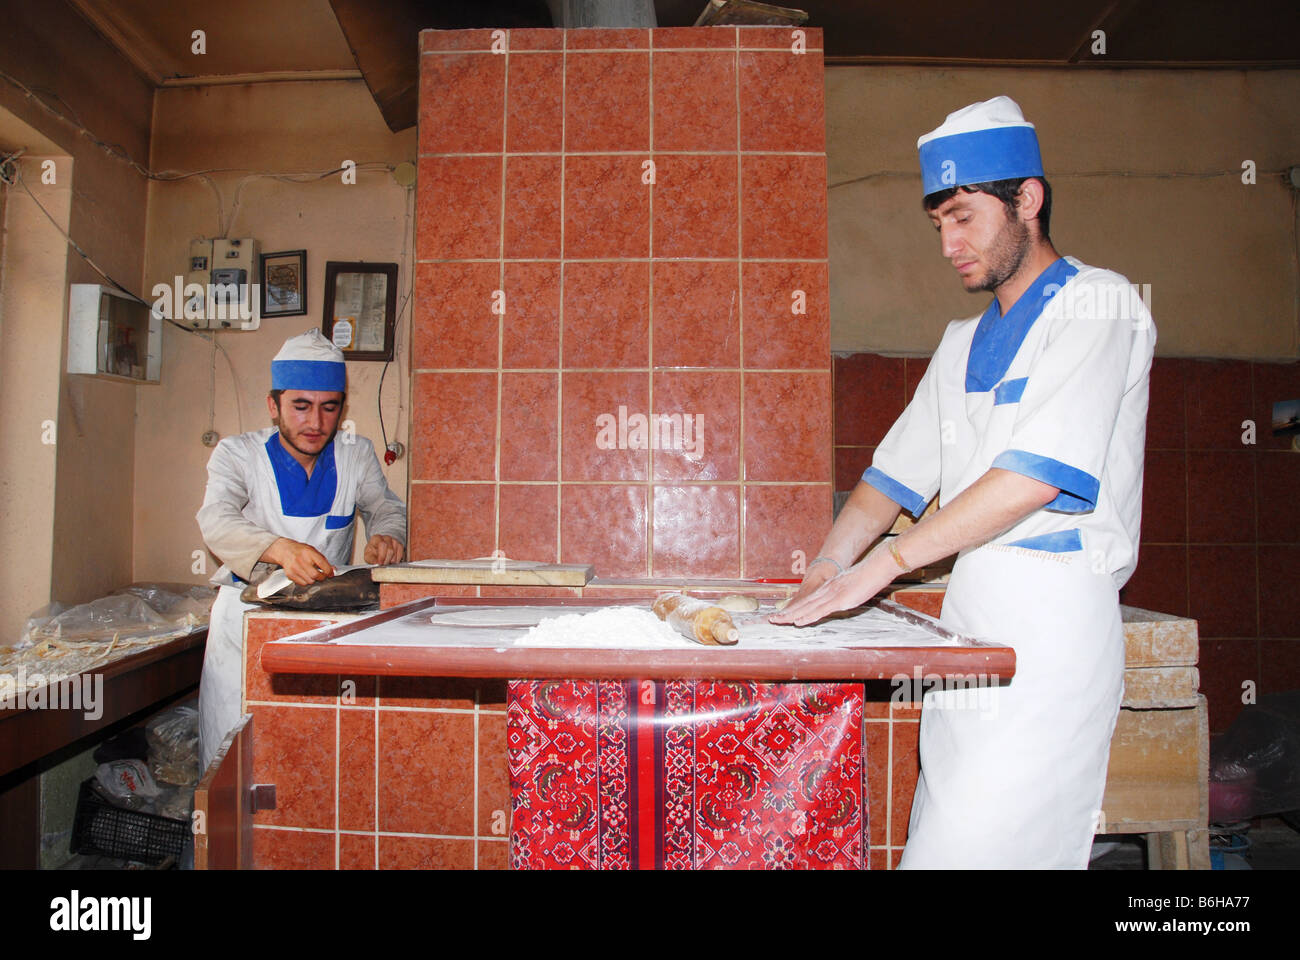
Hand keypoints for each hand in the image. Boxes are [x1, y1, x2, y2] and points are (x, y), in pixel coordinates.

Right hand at [263, 538, 334, 585]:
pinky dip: (306, 581)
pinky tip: (305, 575)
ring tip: (312, 574)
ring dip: (313, 580)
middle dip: (322, 577)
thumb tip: (333, 570)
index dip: (329, 571)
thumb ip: (323, 560)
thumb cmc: (300, 551)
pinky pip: (303, 584)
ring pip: (310, 581)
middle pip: (316, 575)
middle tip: (322, 575)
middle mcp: (301, 560)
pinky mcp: (290, 574)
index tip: (331, 573)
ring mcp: (294, 568)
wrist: (284, 551)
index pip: (322, 564)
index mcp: (309, 553)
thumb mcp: (313, 551)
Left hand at [364, 534, 404, 565]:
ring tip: (386, 562)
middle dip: (387, 559)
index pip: (382, 545)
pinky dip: (397, 559)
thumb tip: (376, 563)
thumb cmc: (372, 553)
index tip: (380, 563)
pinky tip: (392, 561)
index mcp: (376, 538)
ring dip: (391, 560)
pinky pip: (400, 553)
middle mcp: (386, 538)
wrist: (377, 550)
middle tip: (383, 564)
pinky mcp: (399, 545)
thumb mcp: (368, 556)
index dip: (382, 555)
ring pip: (395, 552)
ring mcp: (394, 541)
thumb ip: (371, 559)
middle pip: (390, 549)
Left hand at [768, 548, 894, 625]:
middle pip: (802, 603)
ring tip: (777, 621)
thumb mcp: (851, 587)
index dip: (794, 607)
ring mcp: (831, 595)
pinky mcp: (839, 600)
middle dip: (786, 612)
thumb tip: (839, 601)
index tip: (782, 614)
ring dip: (791, 615)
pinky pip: (819, 610)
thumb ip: (843, 594)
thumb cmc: (867, 577)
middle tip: (771, 619)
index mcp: (829, 588)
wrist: (876, 567)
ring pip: (806, 607)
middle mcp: (826, 590)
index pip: (807, 600)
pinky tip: (797, 621)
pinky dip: (807, 616)